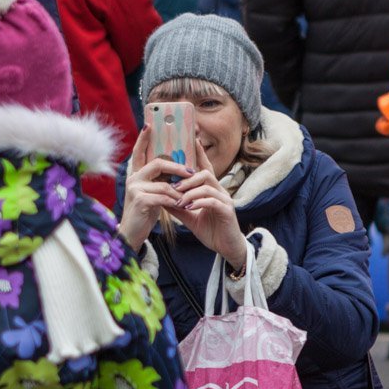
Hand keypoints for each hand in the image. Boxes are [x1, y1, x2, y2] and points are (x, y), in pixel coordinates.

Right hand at [118, 126, 194, 249]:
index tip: (149, 125)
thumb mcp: (152, 194)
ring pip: (164, 184)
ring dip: (179, 191)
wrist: (132, 234)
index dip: (143, 139)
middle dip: (177, 168)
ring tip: (188, 196)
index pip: (138, 153)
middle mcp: (133, 179)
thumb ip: (159, 181)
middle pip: (157, 164)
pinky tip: (181, 205)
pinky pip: (164, 196)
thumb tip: (177, 169)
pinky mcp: (140, 201)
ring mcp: (135, 189)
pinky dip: (174, 200)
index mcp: (135, 175)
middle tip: (192, 171)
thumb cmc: (144, 213)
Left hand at [164, 140, 246, 268]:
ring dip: (190, 191)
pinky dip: (198, 202)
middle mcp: (220, 191)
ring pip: (207, 185)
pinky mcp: (227, 211)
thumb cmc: (211, 231)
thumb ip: (178, 206)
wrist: (226, 248)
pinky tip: (188, 207)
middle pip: (204, 173)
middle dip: (186, 179)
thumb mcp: (190, 217)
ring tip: (178, 199)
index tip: (191, 139)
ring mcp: (225, 200)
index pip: (205, 167)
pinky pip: (212, 201)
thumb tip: (161, 196)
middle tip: (171, 187)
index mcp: (211, 190)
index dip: (199, 153)